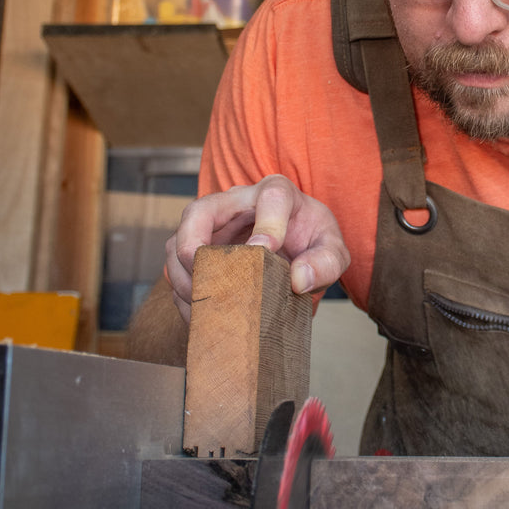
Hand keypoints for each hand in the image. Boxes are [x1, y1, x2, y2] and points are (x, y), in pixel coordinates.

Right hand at [164, 175, 350, 320]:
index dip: (268, 223)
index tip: (268, 251)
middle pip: (200, 211)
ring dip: (184, 275)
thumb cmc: (311, 242)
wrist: (296, 248)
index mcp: (278, 194)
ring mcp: (212, 228)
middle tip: (203, 274)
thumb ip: (326, 262)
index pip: (271, 196)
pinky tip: (202, 313)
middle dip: (193, 242)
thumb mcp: (332, 250)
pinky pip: (176, 269)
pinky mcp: (199, 251)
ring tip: (204, 303)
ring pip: (177, 241)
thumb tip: (299, 280)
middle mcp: (237, 204)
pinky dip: (183, 294)